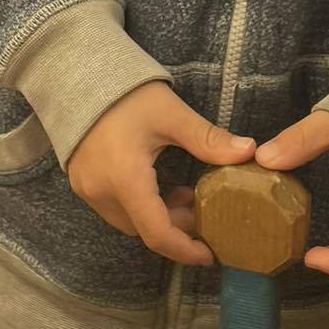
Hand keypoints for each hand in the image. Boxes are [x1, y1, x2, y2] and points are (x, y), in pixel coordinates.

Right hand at [68, 81, 254, 265]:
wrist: (79, 74)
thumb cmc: (126, 94)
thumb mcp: (171, 114)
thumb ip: (208, 140)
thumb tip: (249, 151)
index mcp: (125, 179)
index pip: (157, 234)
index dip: (185, 250)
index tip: (210, 254)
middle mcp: (101, 192)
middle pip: (144, 230)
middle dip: (176, 228)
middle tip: (203, 210)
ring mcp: (87, 189)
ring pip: (129, 222)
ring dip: (157, 217)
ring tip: (183, 194)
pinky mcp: (81, 182)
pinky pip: (115, 208)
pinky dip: (139, 207)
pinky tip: (156, 185)